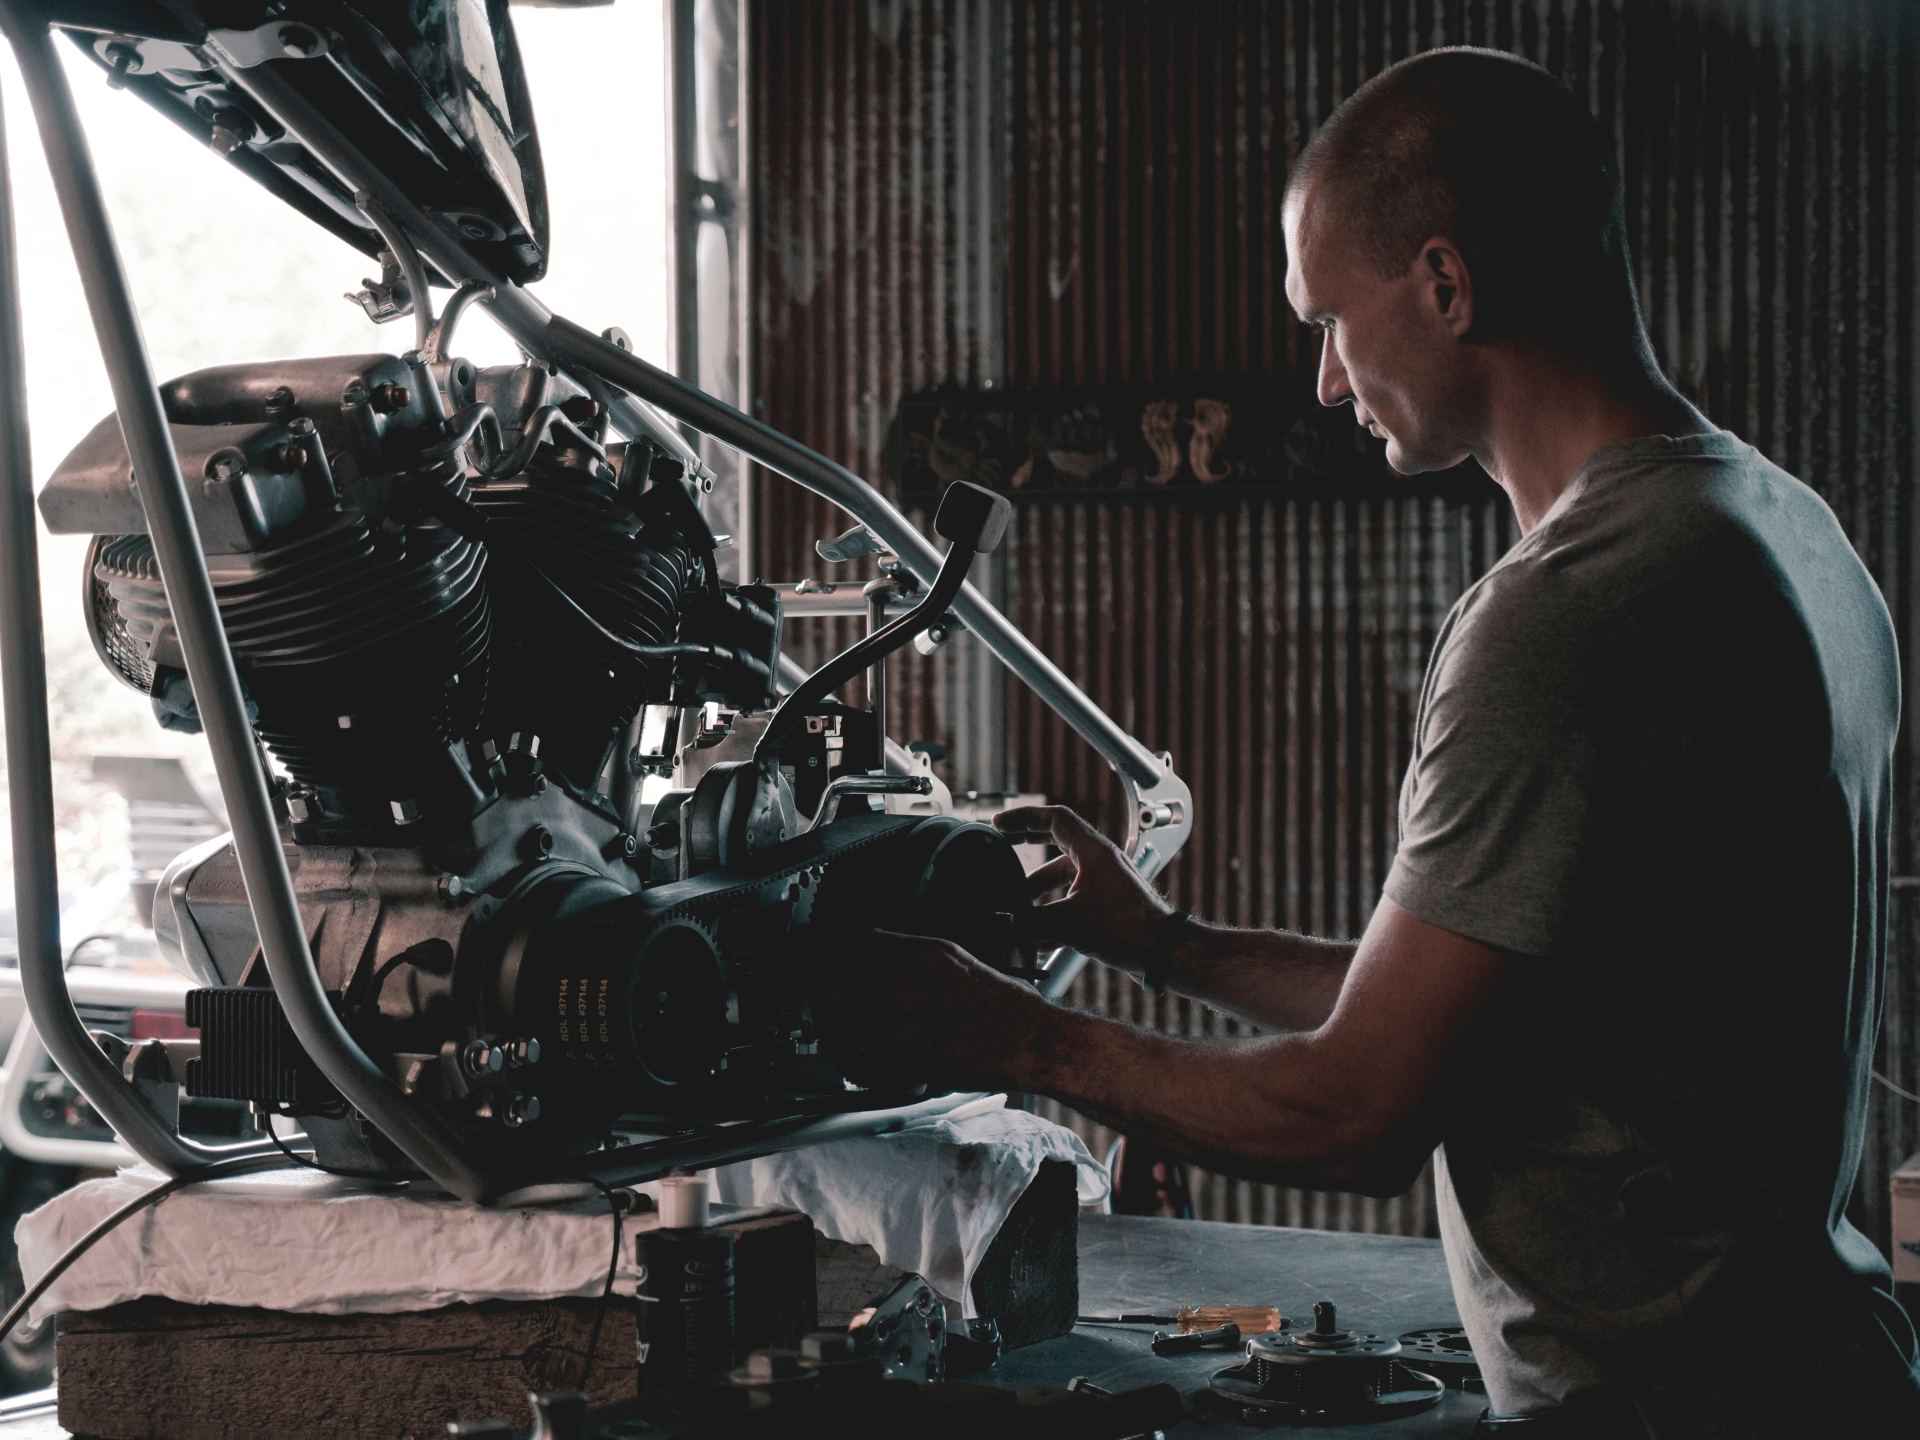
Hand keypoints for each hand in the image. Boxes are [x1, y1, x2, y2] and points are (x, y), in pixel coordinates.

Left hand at [816, 929, 1047, 1093]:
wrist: (1031, 1039)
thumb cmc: (999, 1002)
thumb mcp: (957, 960)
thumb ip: (915, 954)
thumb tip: (878, 947)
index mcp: (926, 955)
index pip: (860, 944)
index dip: (837, 956)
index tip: (828, 967)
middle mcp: (914, 983)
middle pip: (843, 985)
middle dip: (829, 999)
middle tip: (827, 1008)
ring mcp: (913, 1023)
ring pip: (850, 1028)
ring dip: (843, 1036)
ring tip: (845, 1041)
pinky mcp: (915, 1059)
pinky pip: (871, 1063)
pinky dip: (864, 1067)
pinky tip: (871, 1065)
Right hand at [992, 805, 1175, 972]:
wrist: (1164, 954)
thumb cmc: (1129, 930)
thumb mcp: (1069, 924)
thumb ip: (1030, 924)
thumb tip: (1003, 927)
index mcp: (1094, 851)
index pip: (1055, 818)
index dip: (1024, 817)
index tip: (1000, 823)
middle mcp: (1101, 861)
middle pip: (1057, 841)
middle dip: (1026, 846)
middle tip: (1002, 847)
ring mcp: (1106, 882)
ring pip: (1063, 876)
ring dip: (1038, 889)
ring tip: (1017, 907)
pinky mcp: (1109, 904)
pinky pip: (1074, 899)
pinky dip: (1054, 911)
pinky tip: (1039, 938)